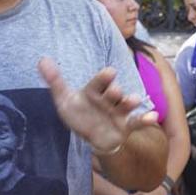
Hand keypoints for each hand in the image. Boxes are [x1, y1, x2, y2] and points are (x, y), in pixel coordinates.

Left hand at [38, 58, 158, 155]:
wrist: (94, 135)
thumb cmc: (81, 114)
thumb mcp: (65, 100)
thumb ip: (55, 81)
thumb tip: (42, 59)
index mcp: (94, 91)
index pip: (98, 83)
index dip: (104, 78)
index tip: (109, 72)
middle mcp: (108, 99)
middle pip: (113, 93)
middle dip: (114, 92)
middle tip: (115, 91)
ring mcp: (118, 112)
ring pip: (126, 105)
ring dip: (131, 102)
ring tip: (134, 100)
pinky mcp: (126, 125)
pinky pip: (137, 122)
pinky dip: (145, 119)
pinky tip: (153, 117)